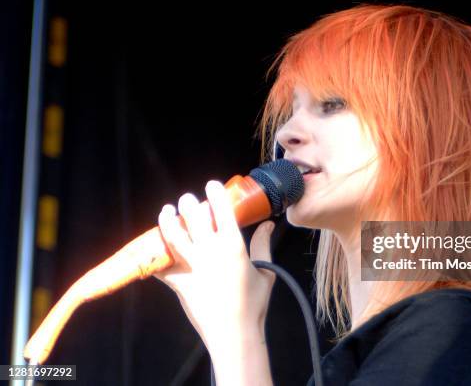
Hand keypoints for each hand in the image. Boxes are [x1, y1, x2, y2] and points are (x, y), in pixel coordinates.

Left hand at [153, 180, 275, 352]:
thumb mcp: (265, 271)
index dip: (215, 193)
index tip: (211, 185)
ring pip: (173, 235)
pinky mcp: (179, 282)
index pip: (222, 210)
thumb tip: (268, 225)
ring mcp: (192, 266)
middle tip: (187, 200)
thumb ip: (264, 245)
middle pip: (194, 217)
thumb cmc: (253, 304)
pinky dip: (156, 258)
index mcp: (234, 245)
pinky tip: (154, 250)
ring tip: (167, 212)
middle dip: (189, 203)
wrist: (234, 333)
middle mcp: (211, 251)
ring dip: (167, 220)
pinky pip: (162, 266)